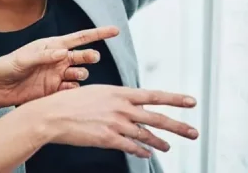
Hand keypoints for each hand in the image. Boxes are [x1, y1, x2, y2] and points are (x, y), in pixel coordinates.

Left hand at [0, 25, 120, 108]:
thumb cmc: (5, 67)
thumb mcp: (23, 59)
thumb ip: (44, 55)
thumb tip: (64, 52)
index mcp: (51, 46)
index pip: (79, 38)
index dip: (98, 34)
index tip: (115, 31)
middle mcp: (57, 60)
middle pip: (82, 56)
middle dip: (89, 56)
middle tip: (91, 58)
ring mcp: (57, 76)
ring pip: (79, 74)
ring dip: (81, 74)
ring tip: (74, 76)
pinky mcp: (53, 91)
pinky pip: (70, 90)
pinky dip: (73, 91)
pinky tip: (67, 91)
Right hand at [37, 85, 198, 158]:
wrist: (53, 115)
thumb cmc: (73, 102)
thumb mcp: (99, 92)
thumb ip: (119, 98)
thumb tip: (133, 104)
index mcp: (121, 93)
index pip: (155, 95)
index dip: (175, 99)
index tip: (192, 102)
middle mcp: (122, 107)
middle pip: (157, 118)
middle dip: (178, 126)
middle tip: (194, 133)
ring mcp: (116, 124)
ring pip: (146, 135)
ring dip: (159, 143)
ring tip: (168, 147)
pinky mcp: (108, 139)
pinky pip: (131, 147)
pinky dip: (141, 151)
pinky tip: (146, 154)